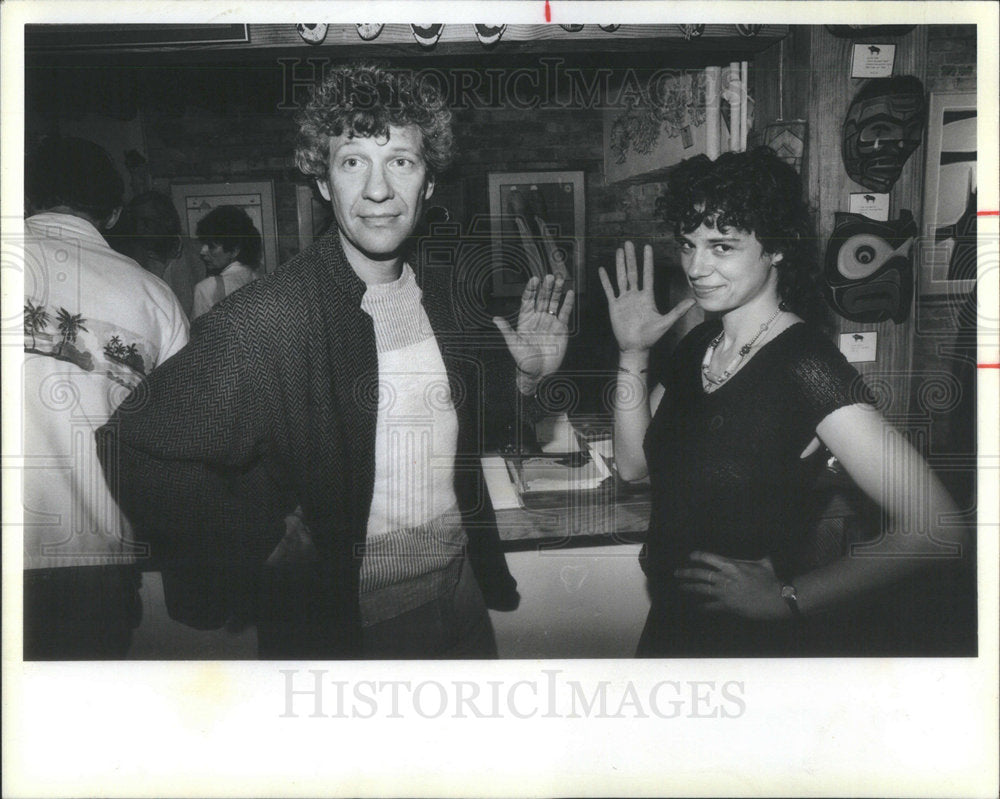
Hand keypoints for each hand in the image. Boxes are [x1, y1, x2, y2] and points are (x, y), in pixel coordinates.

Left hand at [493, 273, 574, 381]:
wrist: (538, 371)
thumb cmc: (524, 359)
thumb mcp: (513, 343)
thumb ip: (506, 330)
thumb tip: (495, 319)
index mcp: (525, 319)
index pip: (528, 300)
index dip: (531, 289)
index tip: (534, 279)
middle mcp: (538, 318)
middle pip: (542, 298)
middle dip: (546, 287)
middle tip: (549, 276)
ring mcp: (550, 321)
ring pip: (554, 302)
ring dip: (557, 291)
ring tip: (560, 279)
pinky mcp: (560, 328)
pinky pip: (564, 313)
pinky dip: (567, 303)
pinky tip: (569, 293)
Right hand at [598, 241, 694, 352]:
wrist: (635, 347)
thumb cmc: (651, 336)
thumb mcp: (666, 322)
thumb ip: (678, 310)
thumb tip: (694, 301)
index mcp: (647, 297)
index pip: (647, 275)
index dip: (647, 261)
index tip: (646, 247)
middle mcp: (635, 295)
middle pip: (632, 272)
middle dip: (631, 257)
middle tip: (628, 242)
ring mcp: (624, 299)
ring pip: (621, 277)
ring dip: (619, 264)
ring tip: (618, 251)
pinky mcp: (614, 306)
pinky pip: (609, 290)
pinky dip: (605, 280)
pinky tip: (602, 270)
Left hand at [674, 551, 789, 619]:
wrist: (777, 599)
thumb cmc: (772, 579)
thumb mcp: (764, 563)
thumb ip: (756, 558)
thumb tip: (761, 553)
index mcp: (731, 565)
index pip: (709, 558)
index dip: (698, 556)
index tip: (691, 556)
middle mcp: (724, 578)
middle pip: (700, 574)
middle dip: (686, 573)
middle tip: (676, 573)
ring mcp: (724, 593)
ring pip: (701, 589)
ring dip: (689, 588)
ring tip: (680, 587)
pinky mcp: (727, 606)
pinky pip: (711, 606)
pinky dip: (703, 607)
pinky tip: (696, 608)